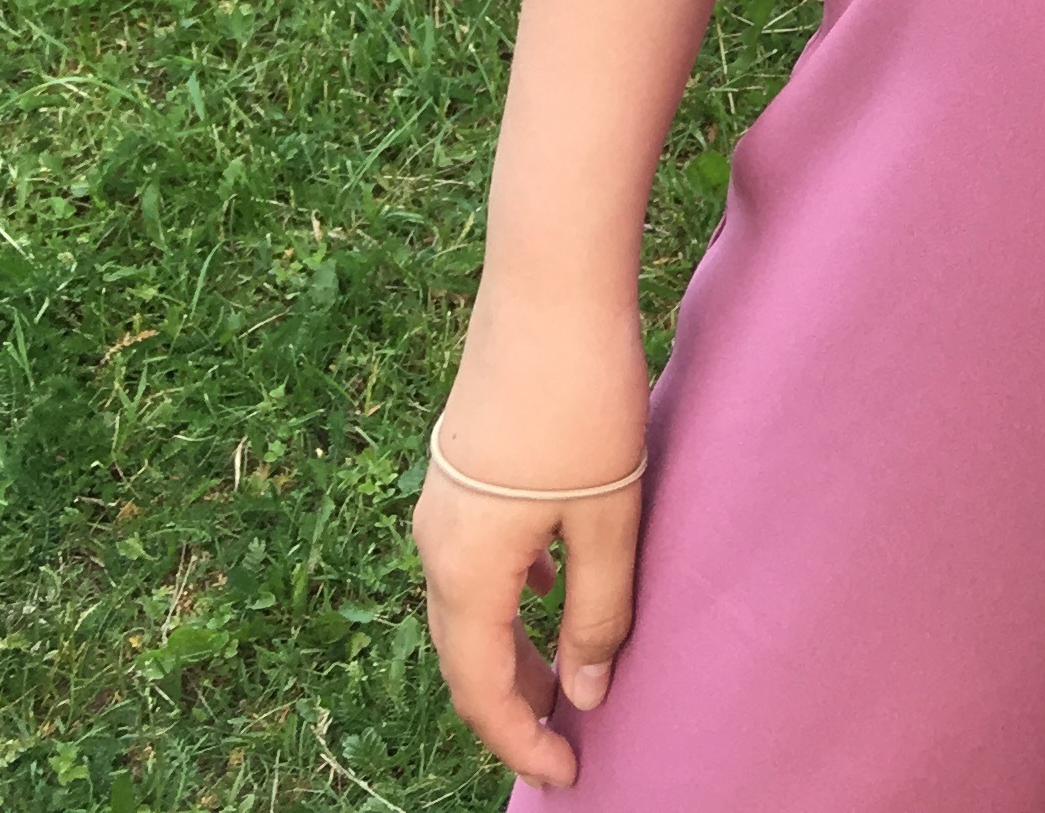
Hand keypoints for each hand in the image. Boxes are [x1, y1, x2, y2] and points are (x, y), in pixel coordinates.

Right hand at [414, 284, 652, 792]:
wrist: (547, 281)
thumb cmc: (583, 398)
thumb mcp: (607, 517)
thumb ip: (597, 613)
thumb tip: (586, 693)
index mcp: (465, 568)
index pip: (482, 690)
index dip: (524, 741)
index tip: (572, 772)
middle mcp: (436, 539)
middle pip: (465, 652)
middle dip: (513, 704)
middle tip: (569, 739)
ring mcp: (442, 496)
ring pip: (468, 602)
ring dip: (510, 648)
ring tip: (564, 673)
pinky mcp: (461, 459)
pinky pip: (474, 555)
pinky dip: (507, 594)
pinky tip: (548, 584)